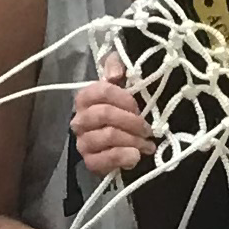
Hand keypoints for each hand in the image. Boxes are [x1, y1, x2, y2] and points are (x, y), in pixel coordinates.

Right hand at [72, 53, 150, 178]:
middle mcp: (80, 120)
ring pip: (108, 136)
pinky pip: (103, 160)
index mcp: (85, 98)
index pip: (102, 91)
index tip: (138, 107)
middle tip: (148, 129)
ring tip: (147, 144)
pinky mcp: (89, 162)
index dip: (124, 98)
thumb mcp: (120, 84)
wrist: (119, 145)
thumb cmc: (121, 112)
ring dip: (133, 140)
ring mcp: (83, 142)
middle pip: (105, 114)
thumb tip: (115, 74)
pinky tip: (135, 156)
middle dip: (132, 121)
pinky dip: (123, 157)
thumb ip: (115, 66)